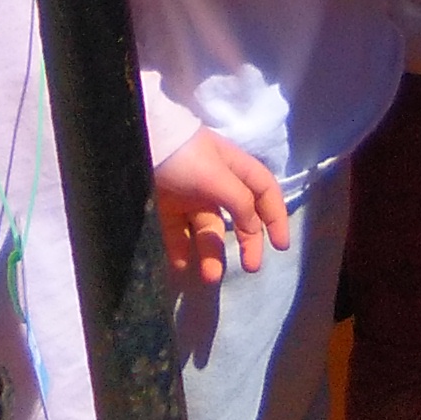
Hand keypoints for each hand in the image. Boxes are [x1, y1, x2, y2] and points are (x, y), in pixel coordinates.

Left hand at [154, 130, 290, 284]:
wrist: (139, 142)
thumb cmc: (186, 156)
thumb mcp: (218, 177)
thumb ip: (240, 202)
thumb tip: (253, 228)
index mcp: (235, 168)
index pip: (264, 192)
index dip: (276, 216)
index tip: (281, 247)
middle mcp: (216, 184)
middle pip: (240, 218)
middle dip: (248, 243)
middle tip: (250, 267)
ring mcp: (190, 196)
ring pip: (206, 231)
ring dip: (211, 254)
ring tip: (209, 277)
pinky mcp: (166, 208)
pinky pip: (177, 235)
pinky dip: (181, 252)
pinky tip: (183, 267)